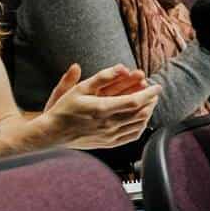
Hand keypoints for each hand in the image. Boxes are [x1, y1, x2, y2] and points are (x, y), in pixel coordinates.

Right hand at [37, 64, 159, 149]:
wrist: (52, 133)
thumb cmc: (64, 109)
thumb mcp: (79, 89)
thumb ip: (101, 77)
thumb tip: (120, 67)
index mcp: (102, 109)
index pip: (134, 101)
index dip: (149, 93)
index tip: (157, 86)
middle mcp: (109, 124)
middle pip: (141, 113)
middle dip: (151, 101)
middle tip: (154, 92)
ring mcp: (110, 135)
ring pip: (139, 124)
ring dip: (148, 112)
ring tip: (150, 103)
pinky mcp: (109, 143)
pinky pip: (132, 136)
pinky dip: (141, 126)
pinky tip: (141, 119)